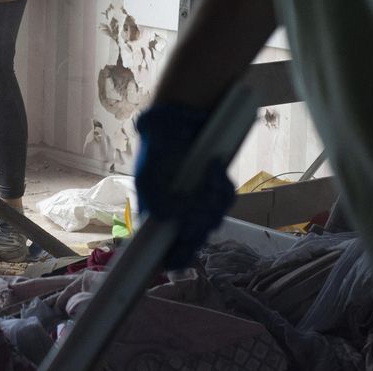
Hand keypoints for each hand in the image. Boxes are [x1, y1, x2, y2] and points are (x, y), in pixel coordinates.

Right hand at [134, 103, 234, 268]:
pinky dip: (223, 186)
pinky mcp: (215, 190)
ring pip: (213, 221)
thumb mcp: (147, 172)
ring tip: (209, 171)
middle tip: (201, 199)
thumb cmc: (158, 142)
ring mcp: (198, 203)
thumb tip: (169, 218)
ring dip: (214, 199)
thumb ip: (153, 197)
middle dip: (201, 221)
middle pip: (194, 241)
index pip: (167, 255)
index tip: (182, 237)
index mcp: (156, 216)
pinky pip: (225, 201)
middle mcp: (178, 215)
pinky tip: (215, 168)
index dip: (176, 256)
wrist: (180, 117)